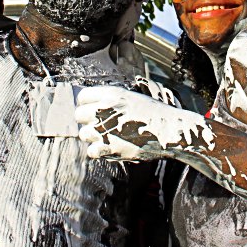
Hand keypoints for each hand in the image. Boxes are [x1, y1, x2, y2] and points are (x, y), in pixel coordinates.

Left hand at [75, 86, 212, 159]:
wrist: (168, 131)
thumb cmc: (153, 113)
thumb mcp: (131, 98)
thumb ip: (112, 101)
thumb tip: (94, 105)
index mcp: (111, 94)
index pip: (83, 96)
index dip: (88, 103)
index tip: (93, 109)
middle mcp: (104, 109)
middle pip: (79, 115)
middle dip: (88, 120)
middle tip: (100, 125)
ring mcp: (104, 129)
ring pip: (84, 134)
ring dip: (93, 136)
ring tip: (107, 137)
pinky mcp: (108, 148)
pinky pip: (91, 151)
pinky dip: (99, 151)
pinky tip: (110, 148)